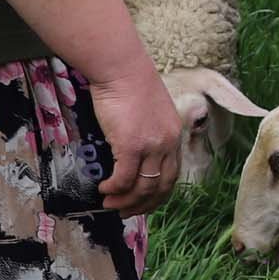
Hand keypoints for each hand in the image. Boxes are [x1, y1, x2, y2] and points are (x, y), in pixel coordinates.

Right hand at [90, 65, 184, 214]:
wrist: (120, 68)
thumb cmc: (128, 84)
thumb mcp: (147, 111)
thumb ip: (145, 133)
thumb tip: (128, 154)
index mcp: (174, 134)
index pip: (172, 174)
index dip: (158, 194)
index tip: (143, 203)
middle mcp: (168, 143)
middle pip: (161, 186)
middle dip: (142, 204)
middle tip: (124, 212)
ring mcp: (151, 145)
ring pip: (143, 186)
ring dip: (125, 200)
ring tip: (109, 203)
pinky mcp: (131, 145)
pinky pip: (124, 178)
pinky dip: (114, 188)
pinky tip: (104, 189)